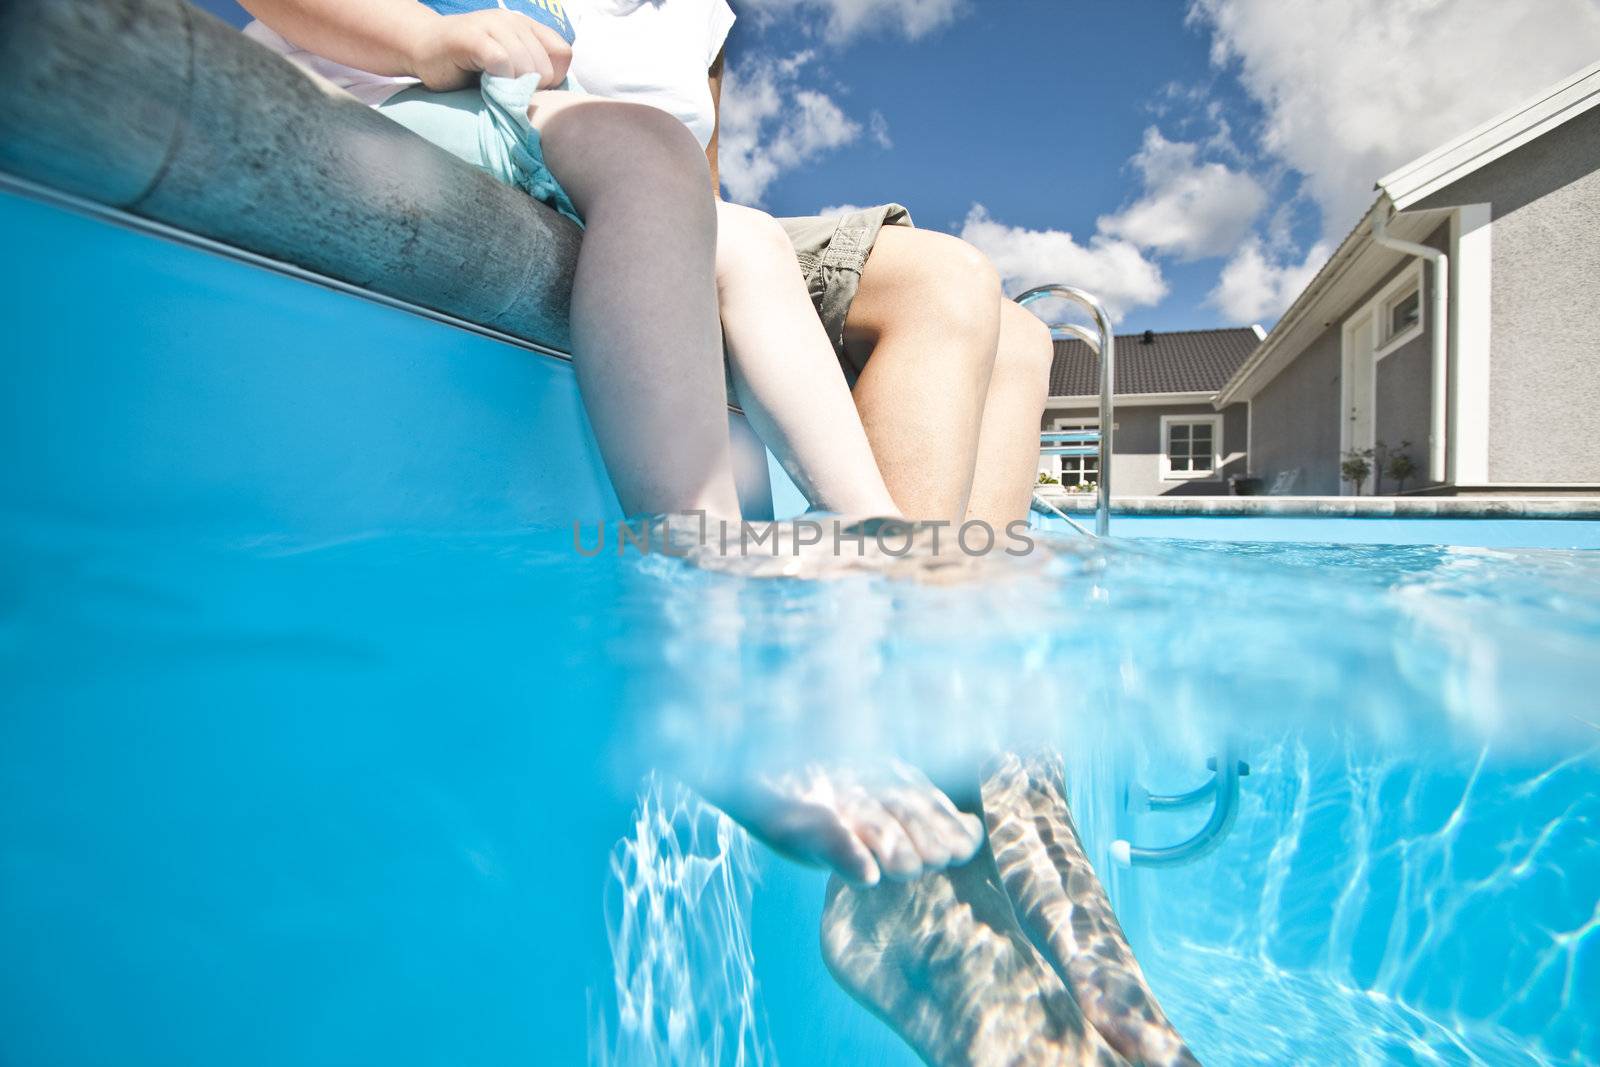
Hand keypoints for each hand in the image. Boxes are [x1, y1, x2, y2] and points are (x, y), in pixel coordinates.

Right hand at [404, 9, 572, 91]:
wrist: (424, 48)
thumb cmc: (468, 65)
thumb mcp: (509, 65)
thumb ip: (532, 71)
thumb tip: (558, 99)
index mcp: (526, 26)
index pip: (562, 54)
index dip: (553, 79)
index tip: (531, 89)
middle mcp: (512, 20)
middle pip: (544, 66)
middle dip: (531, 88)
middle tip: (508, 92)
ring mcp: (491, 24)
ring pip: (525, 64)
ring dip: (513, 86)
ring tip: (495, 87)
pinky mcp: (471, 36)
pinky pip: (501, 60)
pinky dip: (498, 78)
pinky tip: (487, 81)